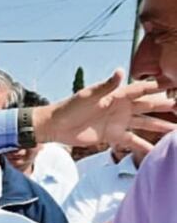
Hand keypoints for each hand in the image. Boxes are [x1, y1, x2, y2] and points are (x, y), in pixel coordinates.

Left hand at [36, 70, 174, 150]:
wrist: (56, 126)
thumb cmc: (71, 106)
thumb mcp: (89, 95)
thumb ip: (106, 85)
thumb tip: (120, 70)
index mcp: (117, 95)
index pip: (142, 89)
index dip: (158, 87)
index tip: (174, 85)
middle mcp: (122, 108)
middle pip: (148, 106)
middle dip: (165, 106)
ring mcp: (119, 122)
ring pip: (145, 124)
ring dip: (160, 126)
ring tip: (176, 130)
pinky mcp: (113, 136)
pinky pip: (132, 142)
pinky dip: (144, 147)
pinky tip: (156, 152)